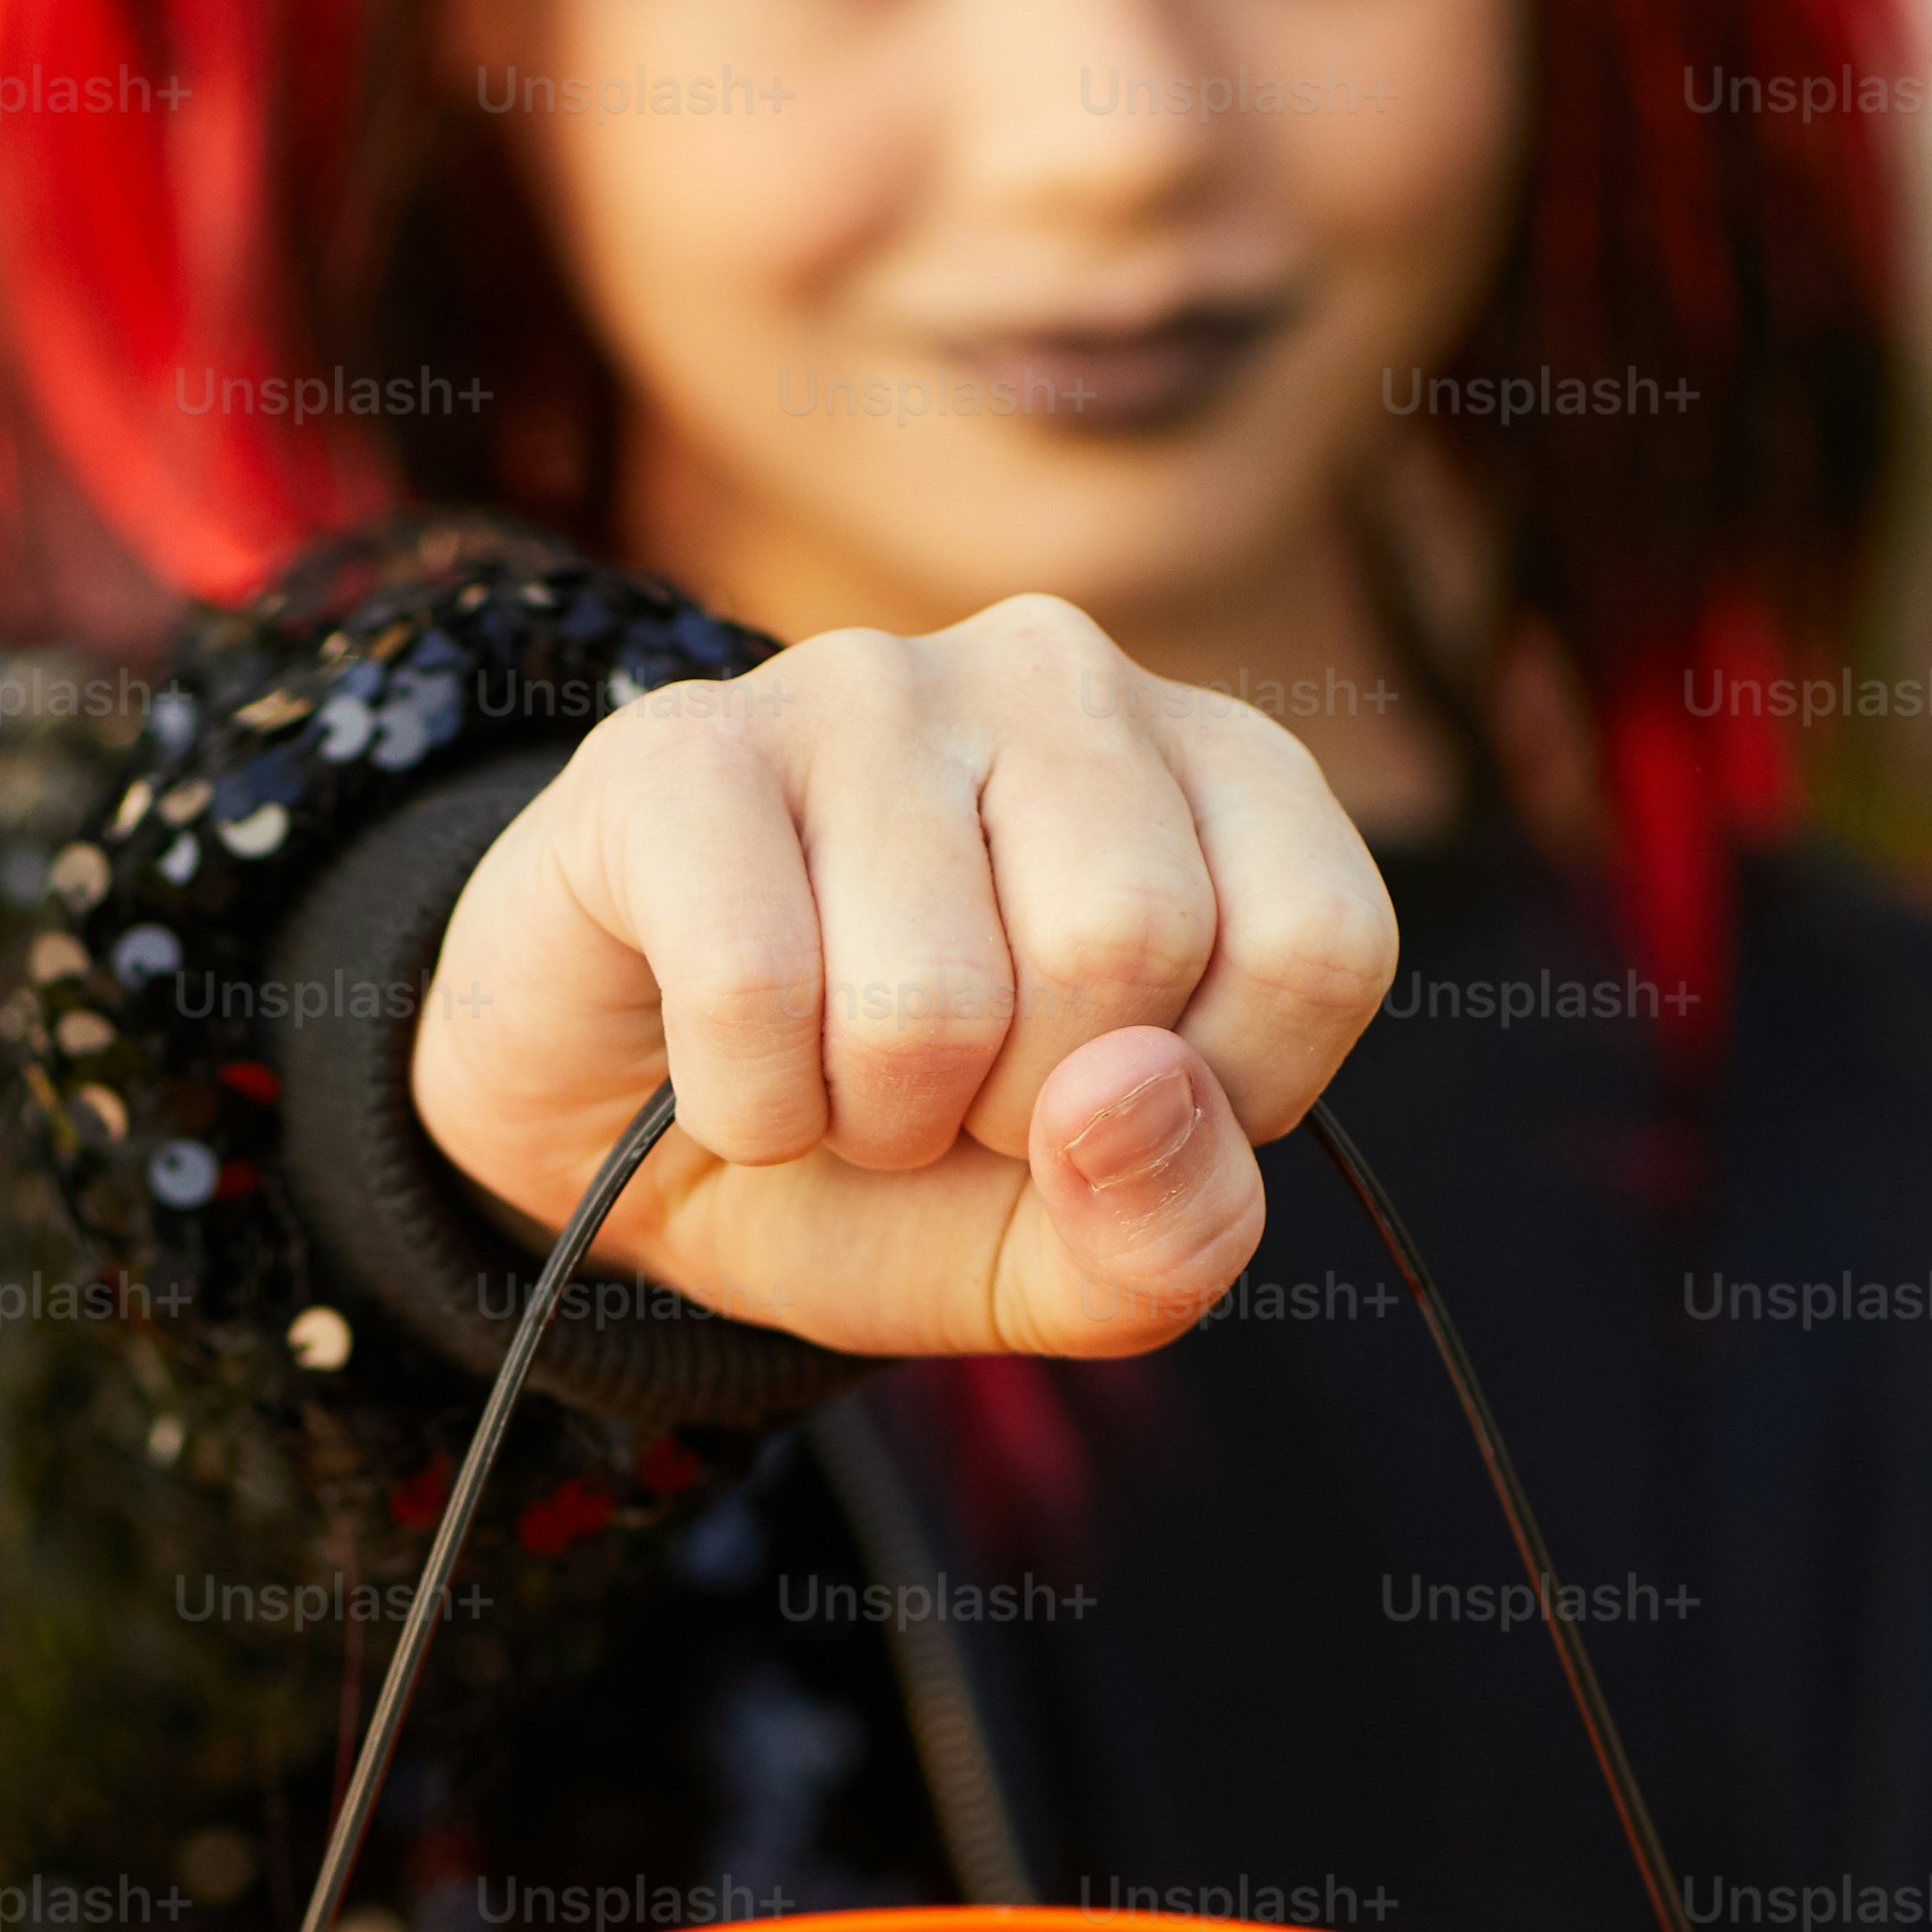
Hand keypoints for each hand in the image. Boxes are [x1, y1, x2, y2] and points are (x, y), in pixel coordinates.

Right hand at [408, 595, 1396, 1361]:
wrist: (615, 1149)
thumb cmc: (886, 1167)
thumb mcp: (1065, 1253)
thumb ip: (1171, 1228)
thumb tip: (1129, 1093)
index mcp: (1214, 772)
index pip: (1316, 944)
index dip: (1213, 1101)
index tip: (1103, 1107)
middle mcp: (1062, 679)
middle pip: (1130, 943)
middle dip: (1020, 1111)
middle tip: (944, 1095)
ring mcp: (868, 685)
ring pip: (935, 989)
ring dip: (869, 1121)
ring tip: (831, 1076)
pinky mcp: (684, 744)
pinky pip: (754, 987)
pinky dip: (745, 1106)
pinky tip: (730, 1067)